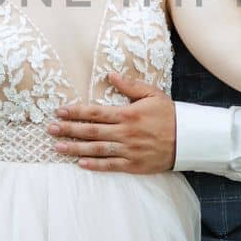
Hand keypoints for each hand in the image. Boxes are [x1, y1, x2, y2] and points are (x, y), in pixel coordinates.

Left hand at [48, 72, 176, 172]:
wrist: (189, 139)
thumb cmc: (170, 115)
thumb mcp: (152, 94)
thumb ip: (130, 86)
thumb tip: (110, 74)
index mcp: (128, 114)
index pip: (95, 112)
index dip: (75, 112)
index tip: (59, 110)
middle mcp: (125, 132)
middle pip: (91, 131)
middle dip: (69, 129)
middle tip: (50, 129)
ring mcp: (129, 150)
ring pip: (97, 149)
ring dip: (75, 148)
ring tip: (58, 147)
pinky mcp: (134, 165)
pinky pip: (111, 165)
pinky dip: (95, 165)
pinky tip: (80, 163)